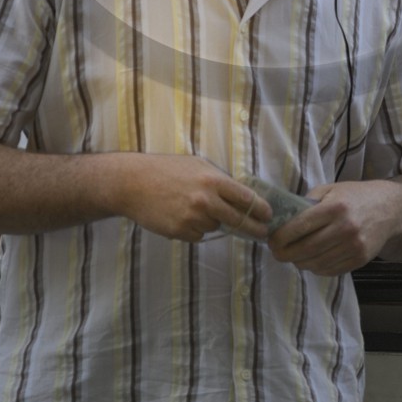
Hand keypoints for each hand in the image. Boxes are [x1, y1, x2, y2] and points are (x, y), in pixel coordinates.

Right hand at [115, 154, 272, 243]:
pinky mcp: (180, 231)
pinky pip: (198, 235)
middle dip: (254, 228)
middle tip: (262, 233)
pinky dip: (194, 229)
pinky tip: (180, 215)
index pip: (246, 198)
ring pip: (215, 227)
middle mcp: (206, 200)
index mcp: (213, 180)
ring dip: (212, 222)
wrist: (133, 182)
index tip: (267, 215)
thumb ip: (218, 180)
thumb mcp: (197, 165)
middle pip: (239, 220)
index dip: (260, 209)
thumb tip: (240, 194)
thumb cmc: (166, 170)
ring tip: (192, 207)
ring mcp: (193, 218)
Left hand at [267, 181, 401, 274]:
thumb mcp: (331, 189)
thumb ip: (308, 203)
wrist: (390, 210)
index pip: (299, 227)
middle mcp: (345, 229)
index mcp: (335, 207)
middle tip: (276, 251)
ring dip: (299, 262)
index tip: (271, 240)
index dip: (280, 237)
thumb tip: (283, 220)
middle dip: (284, 253)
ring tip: (294, 254)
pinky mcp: (359, 261)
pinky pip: (328, 271)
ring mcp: (354, 247)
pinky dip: (315, 268)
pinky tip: (312, 259)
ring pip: (315, 264)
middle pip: (305, 250)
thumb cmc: (355, 196)